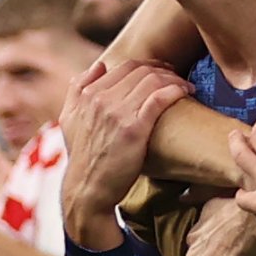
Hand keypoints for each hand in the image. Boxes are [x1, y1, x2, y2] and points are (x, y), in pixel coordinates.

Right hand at [56, 57, 185, 220]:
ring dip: (174, 78)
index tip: (161, 74)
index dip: (148, 66)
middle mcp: (100, 99)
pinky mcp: (134, 129)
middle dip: (164, 70)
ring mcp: (116, 113)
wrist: (88, 190)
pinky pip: (159, 97)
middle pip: (141, 70)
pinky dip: (176, 90)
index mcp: (87, 95)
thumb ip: (78, 90)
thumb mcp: (70, 121)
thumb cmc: (84, 157)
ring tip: (185, 87)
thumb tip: (99, 65)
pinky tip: (185, 92)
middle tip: (177, 79)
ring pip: (152, 80)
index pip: (125, 66)